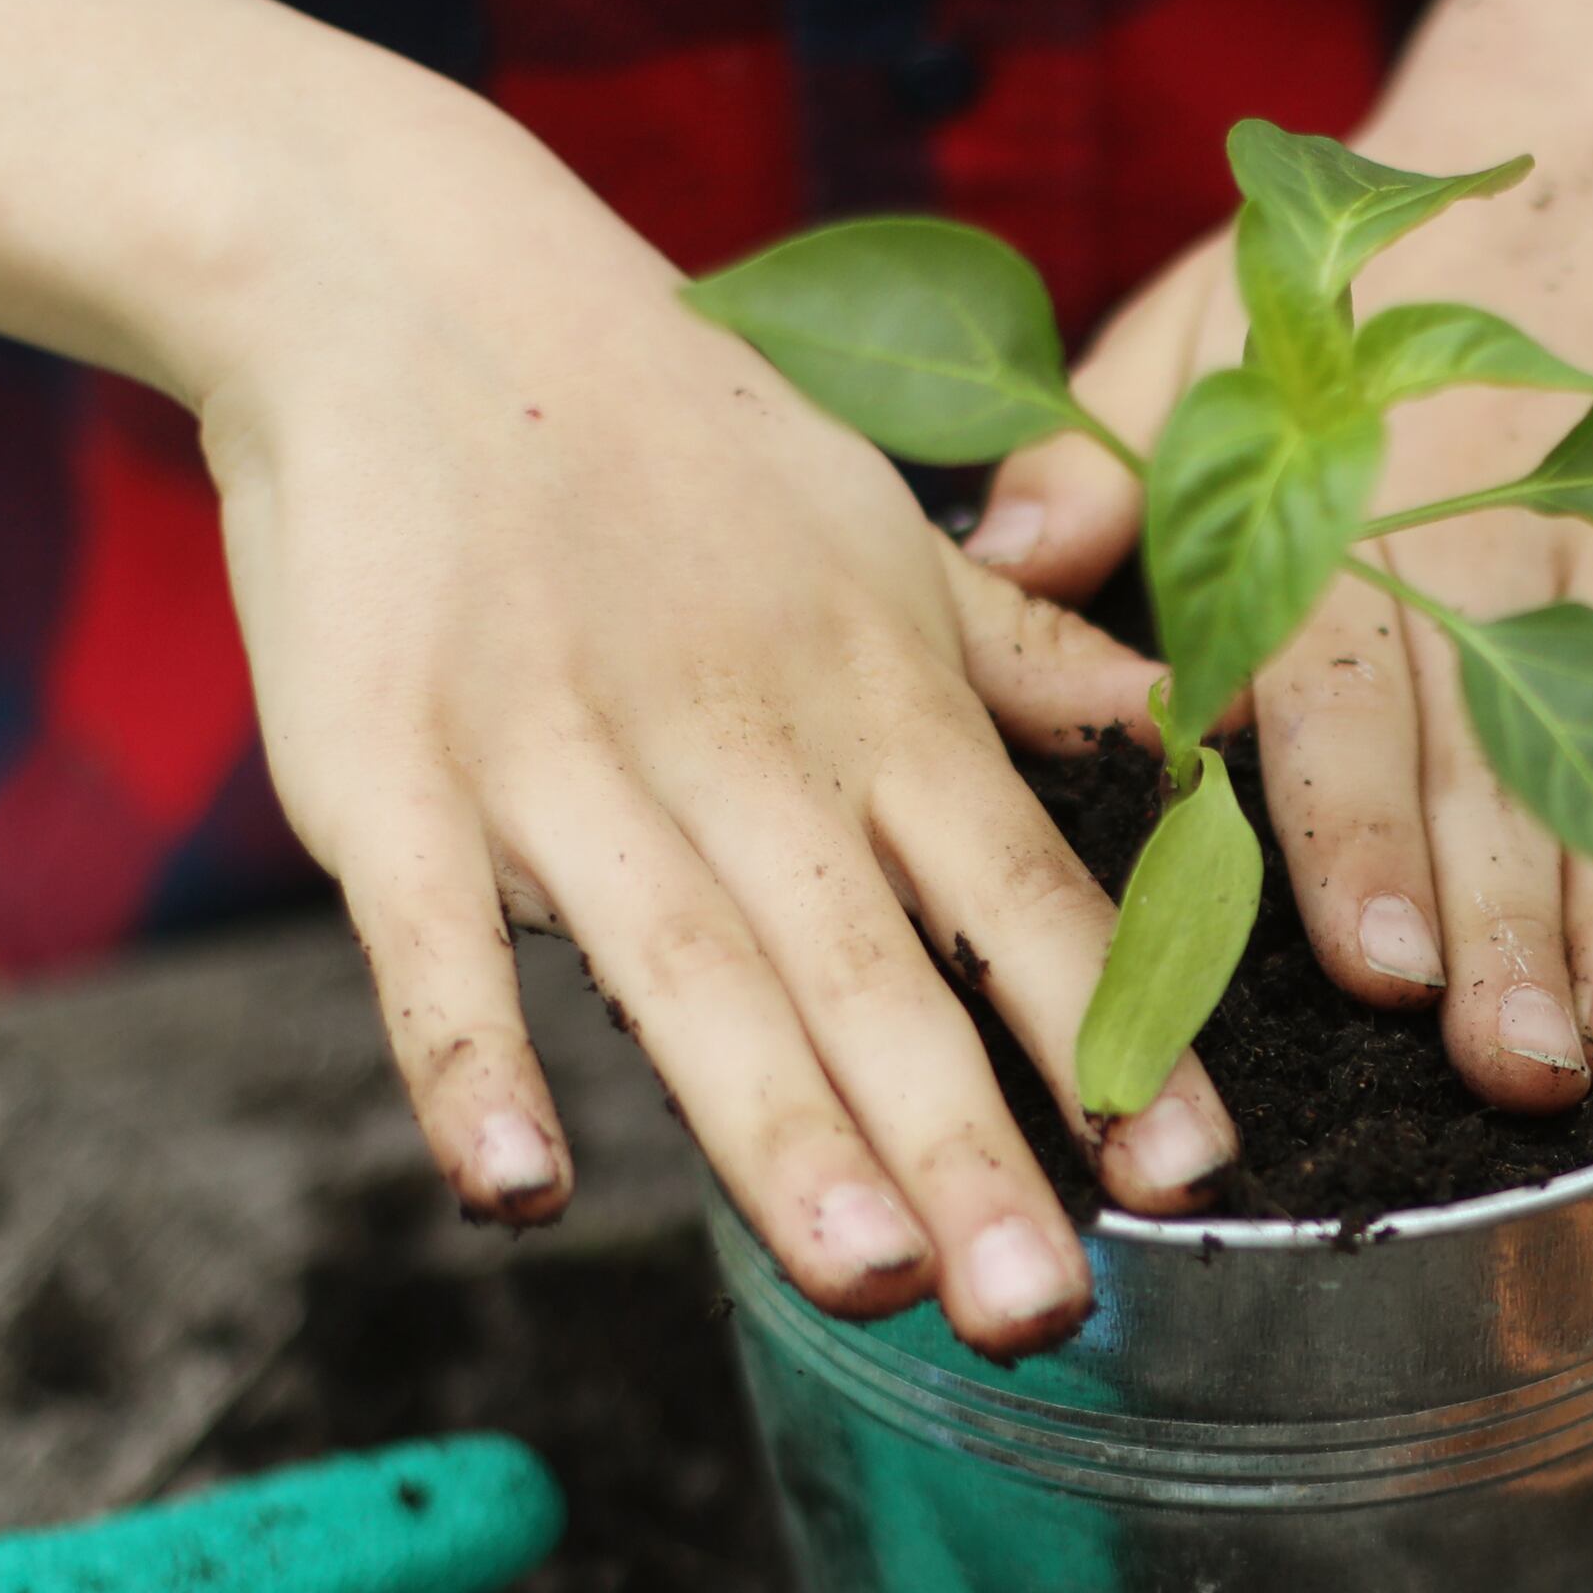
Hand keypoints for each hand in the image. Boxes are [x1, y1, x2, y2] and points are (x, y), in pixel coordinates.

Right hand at [0, 0, 1234, 1363]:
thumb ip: (1037, 664)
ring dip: (777, 1135)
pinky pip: (434, 947)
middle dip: (964, 1144)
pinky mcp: (388, 783)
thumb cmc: (669, 432)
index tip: (1193, 1172)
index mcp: (872, 697)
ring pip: (689, 976)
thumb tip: (1205, 742)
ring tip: (869, 1284)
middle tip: (1049, 1313)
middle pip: (872, 972)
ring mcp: (559, 767)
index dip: (1106, 1031)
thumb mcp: (885, 534)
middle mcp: (740, 744)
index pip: (1018, 890)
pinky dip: (475, 1062)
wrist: (405, 280)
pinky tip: (520, 1191)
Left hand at [966, 88, 1592, 1106]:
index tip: (1378, 968)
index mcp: (1337, 468)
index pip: (1340, 668)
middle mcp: (1490, 493)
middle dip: (1504, 911)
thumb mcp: (1207, 319)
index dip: (1360, 823)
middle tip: (1509, 1070)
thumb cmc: (1368, 271)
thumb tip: (989, 560)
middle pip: (1496, 729)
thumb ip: (1107, 458)